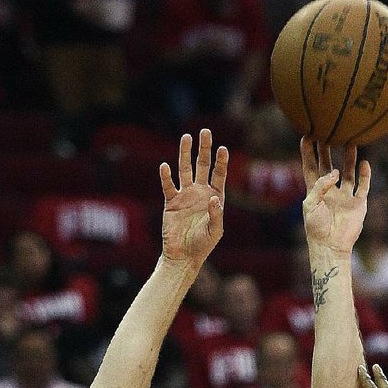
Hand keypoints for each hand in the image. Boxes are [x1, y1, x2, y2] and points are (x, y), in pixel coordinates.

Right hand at [160, 130, 227, 267]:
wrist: (183, 256)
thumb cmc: (203, 245)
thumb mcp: (215, 231)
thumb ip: (216, 214)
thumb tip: (213, 197)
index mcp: (214, 197)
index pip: (218, 175)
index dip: (221, 162)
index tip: (223, 148)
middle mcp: (200, 192)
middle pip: (202, 165)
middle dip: (204, 149)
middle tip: (205, 131)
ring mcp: (185, 195)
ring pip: (185, 169)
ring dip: (185, 154)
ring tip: (186, 137)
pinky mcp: (171, 202)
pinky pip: (168, 186)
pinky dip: (166, 176)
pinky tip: (165, 166)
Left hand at [301, 140, 370, 253]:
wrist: (331, 247)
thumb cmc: (316, 228)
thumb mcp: (311, 204)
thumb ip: (321, 186)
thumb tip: (335, 173)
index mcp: (315, 190)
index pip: (310, 166)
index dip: (308, 151)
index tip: (307, 134)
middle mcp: (330, 191)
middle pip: (328, 165)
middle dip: (327, 149)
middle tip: (329, 130)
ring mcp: (344, 197)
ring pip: (348, 173)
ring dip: (349, 159)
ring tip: (350, 142)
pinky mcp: (357, 204)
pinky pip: (363, 186)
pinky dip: (365, 175)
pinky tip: (365, 163)